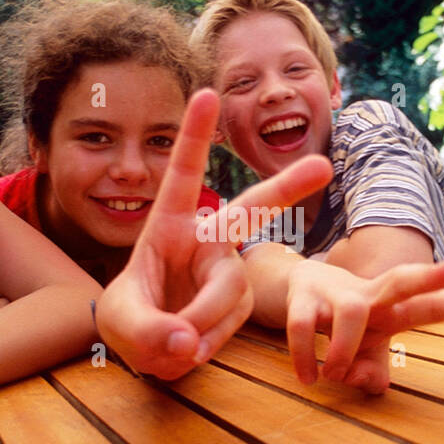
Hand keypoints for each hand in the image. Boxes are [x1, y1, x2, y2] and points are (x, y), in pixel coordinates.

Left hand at [96, 89, 331, 379]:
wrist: (150, 347)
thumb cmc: (128, 318)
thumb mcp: (120, 322)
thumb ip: (147, 330)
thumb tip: (186, 343)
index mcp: (169, 225)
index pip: (183, 175)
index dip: (194, 135)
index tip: (206, 92)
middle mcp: (206, 242)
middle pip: (251, 211)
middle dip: (286, 189)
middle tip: (323, 165)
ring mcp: (227, 273)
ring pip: (229, 291)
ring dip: (199, 321)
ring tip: (173, 341)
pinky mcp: (240, 303)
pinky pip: (229, 323)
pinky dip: (205, 344)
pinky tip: (187, 350)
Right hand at [285, 259, 443, 393]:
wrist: (294, 288)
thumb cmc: (342, 322)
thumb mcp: (361, 351)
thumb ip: (371, 371)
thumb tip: (376, 386)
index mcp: (391, 309)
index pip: (432, 307)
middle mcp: (369, 296)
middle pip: (401, 281)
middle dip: (427, 277)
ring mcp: (335, 293)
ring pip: (352, 312)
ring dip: (344, 349)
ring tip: (334, 376)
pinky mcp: (303, 297)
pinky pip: (304, 327)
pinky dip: (306, 356)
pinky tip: (309, 378)